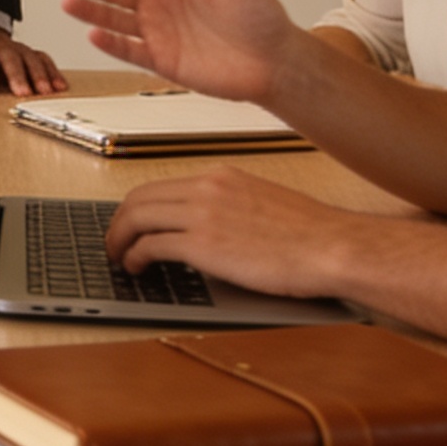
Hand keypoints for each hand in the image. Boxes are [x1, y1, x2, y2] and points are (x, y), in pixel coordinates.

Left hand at [0, 22, 65, 95]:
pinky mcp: (25, 52)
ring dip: (39, 74)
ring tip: (46, 92)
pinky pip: (42, 58)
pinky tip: (59, 86)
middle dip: (17, 75)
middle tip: (22, 93)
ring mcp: (14, 47)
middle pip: (9, 56)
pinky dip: (52, 71)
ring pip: (29, 57)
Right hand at [43, 0, 303, 101]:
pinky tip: (93, 35)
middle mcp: (157, 4)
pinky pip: (129, 51)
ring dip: (89, 10)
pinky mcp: (162, 61)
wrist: (274, 60)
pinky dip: (112, 45)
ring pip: (113, 19)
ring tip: (66, 0)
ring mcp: (157, 33)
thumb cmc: (259, 15)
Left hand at [104, 166, 361, 300]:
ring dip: (119, 240)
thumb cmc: (310, 234)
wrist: (332, 247)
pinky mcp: (203, 244)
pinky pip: (150, 245)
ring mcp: (203, 213)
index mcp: (221, 177)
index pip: (160, 186)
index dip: (137, 207)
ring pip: (137, 218)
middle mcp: (207, 188)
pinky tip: (138, 268)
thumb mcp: (263, 203)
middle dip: (119, 222)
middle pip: (139, 198)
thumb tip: (207, 227)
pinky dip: (135, 256)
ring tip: (119, 259)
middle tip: (114, 243)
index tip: (131, 224)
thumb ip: (230, 207)